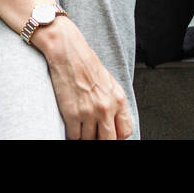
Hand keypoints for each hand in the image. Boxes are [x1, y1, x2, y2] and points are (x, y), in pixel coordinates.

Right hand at [32, 18, 132, 138]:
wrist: (68, 52)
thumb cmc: (87, 64)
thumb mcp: (109, 83)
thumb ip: (114, 104)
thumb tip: (113, 123)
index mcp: (118, 99)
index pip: (125, 131)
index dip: (116, 136)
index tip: (109, 134)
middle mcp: (106, 107)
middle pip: (108, 140)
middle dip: (101, 139)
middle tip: (94, 134)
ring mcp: (89, 112)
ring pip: (88, 140)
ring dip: (84, 136)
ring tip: (81, 125)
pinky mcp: (72, 114)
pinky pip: (74, 136)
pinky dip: (72, 134)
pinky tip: (72, 124)